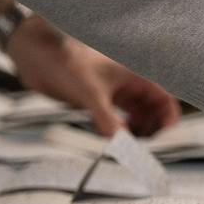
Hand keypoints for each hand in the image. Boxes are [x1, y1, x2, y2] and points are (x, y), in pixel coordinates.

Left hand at [5, 17, 181, 135]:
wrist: (35, 54)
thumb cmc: (65, 61)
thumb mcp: (90, 92)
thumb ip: (107, 120)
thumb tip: (122, 145)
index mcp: (135, 74)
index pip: (164, 99)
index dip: (168, 119)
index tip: (163, 139)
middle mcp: (128, 84)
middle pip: (153, 112)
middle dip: (152, 131)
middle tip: (143, 149)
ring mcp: (115, 92)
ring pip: (137, 118)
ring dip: (136, 134)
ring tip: (128, 147)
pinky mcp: (100, 100)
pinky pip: (118, 119)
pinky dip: (119, 131)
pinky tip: (112, 139)